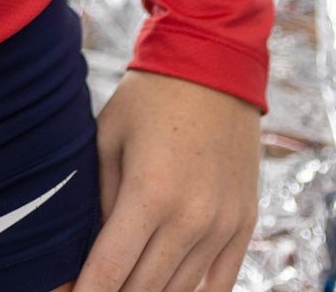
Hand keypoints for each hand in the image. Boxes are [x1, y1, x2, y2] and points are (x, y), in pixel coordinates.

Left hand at [73, 70, 258, 291]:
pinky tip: (170, 291)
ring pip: (180, 290)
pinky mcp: (244, 224)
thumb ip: (100, 196)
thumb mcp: (109, 136)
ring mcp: (223, 225)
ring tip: (124, 289)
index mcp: (150, 193)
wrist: (214, 66)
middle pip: (145, 287)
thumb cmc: (149, 97)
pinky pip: (221, 283)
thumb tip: (91, 247)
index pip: (111, 268)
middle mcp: (191, 218)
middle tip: (91, 291)